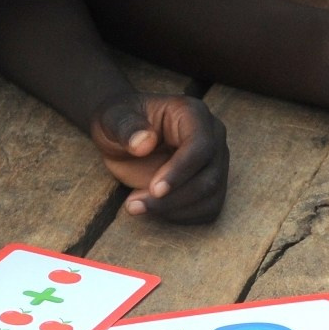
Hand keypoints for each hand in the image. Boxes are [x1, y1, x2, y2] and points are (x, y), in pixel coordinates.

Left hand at [89, 92, 229, 223]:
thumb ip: (126, 127)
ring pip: (210, 196)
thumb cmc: (120, 122)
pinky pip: (207, 209)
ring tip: (135, 206)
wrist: (124, 136)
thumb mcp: (113, 119)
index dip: (181, 170)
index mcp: (192, 114)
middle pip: (209, 177)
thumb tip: (144, 143)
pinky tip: (153, 210)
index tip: (155, 189)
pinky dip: (180, 216)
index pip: (200, 145)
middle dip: (172, 197)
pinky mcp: (211, 184)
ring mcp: (215, 161)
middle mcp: (212, 136)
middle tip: (133, 204)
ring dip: (173, 210)